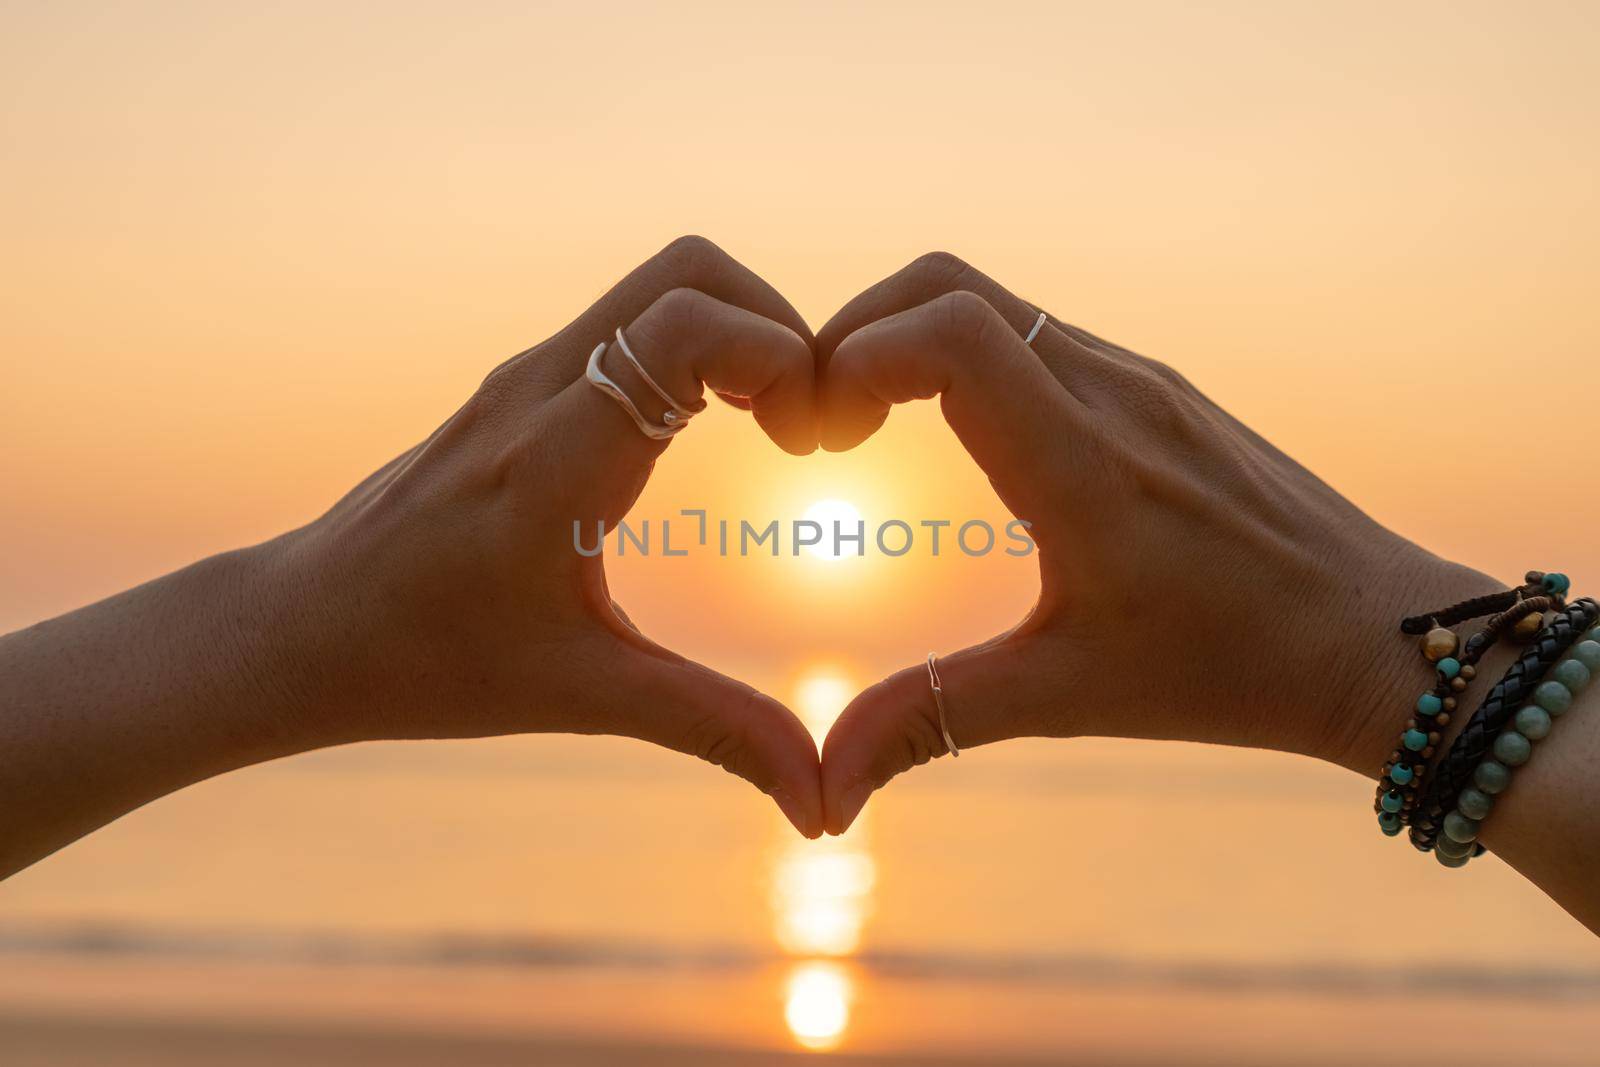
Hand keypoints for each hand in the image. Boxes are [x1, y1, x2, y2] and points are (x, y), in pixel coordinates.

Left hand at [251, 236, 824, 835]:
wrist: (301, 629)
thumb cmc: (425, 663)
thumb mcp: (580, 695)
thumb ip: (712, 730)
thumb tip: (819, 803)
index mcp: (556, 458)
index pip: (685, 324)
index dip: (780, 356)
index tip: (810, 443)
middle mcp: (539, 390)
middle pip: (687, 270)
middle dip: (780, 327)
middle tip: (807, 426)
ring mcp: (525, 377)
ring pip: (659, 283)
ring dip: (741, 333)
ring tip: (777, 428)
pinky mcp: (522, 386)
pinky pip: (629, 321)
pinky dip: (699, 348)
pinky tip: (715, 429)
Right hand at [813, 253, 1501, 834]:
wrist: (1376, 638)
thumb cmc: (1231, 672)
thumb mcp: (1068, 695)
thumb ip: (930, 723)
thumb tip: (824, 794)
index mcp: (1086, 466)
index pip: (948, 332)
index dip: (852, 358)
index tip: (821, 441)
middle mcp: (1113, 394)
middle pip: (948, 283)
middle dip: (856, 333)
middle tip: (825, 425)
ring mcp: (1141, 379)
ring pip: (993, 298)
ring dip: (908, 341)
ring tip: (870, 429)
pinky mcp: (1157, 387)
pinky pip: (1037, 330)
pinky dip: (964, 354)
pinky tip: (957, 434)